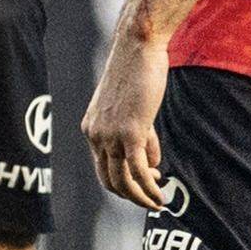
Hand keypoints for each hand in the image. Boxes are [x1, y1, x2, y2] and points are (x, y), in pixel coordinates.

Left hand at [87, 28, 172, 212]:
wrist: (137, 47)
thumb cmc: (139, 71)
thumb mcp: (134, 109)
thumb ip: (139, 135)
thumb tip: (149, 165)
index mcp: (91, 128)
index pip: (103, 167)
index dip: (123, 182)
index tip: (145, 183)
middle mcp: (95, 135)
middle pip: (109, 180)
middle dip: (131, 195)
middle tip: (152, 199)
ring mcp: (110, 135)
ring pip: (123, 180)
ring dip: (141, 197)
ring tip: (158, 202)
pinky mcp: (130, 132)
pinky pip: (137, 171)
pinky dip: (148, 189)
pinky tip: (159, 196)